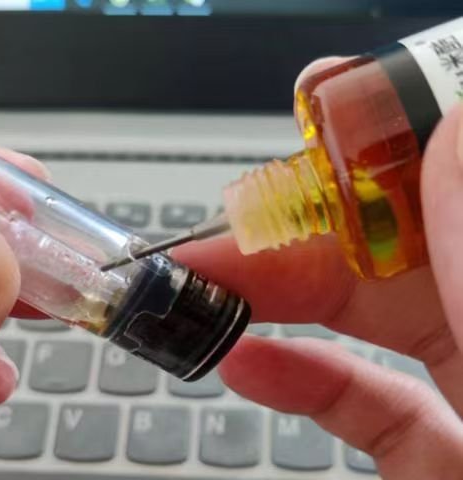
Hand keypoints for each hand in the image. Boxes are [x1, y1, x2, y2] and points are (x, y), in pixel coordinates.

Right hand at [174, 60, 462, 478]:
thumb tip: (454, 131)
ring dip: (284, 296)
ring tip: (213, 287)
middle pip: (404, 242)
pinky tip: (247, 360)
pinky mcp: (444, 448)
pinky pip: (365, 392)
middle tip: (231, 228)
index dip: (395, 145)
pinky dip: (299, 373)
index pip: (458, 177)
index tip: (320, 130)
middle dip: (308, 227)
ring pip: (374, 311)